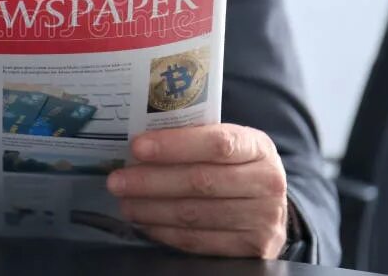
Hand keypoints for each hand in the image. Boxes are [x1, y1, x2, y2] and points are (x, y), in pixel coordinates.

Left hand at [107, 124, 287, 258]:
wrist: (269, 206)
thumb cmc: (236, 166)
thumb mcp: (228, 144)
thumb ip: (194, 140)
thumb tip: (140, 145)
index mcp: (258, 147)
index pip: (216, 143)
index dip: (174, 145)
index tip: (138, 147)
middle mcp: (267, 182)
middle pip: (200, 181)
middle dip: (151, 181)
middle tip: (118, 180)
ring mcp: (262, 219)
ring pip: (195, 214)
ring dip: (152, 209)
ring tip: (125, 202)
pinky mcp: (251, 248)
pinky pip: (198, 241)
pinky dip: (165, 231)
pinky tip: (145, 222)